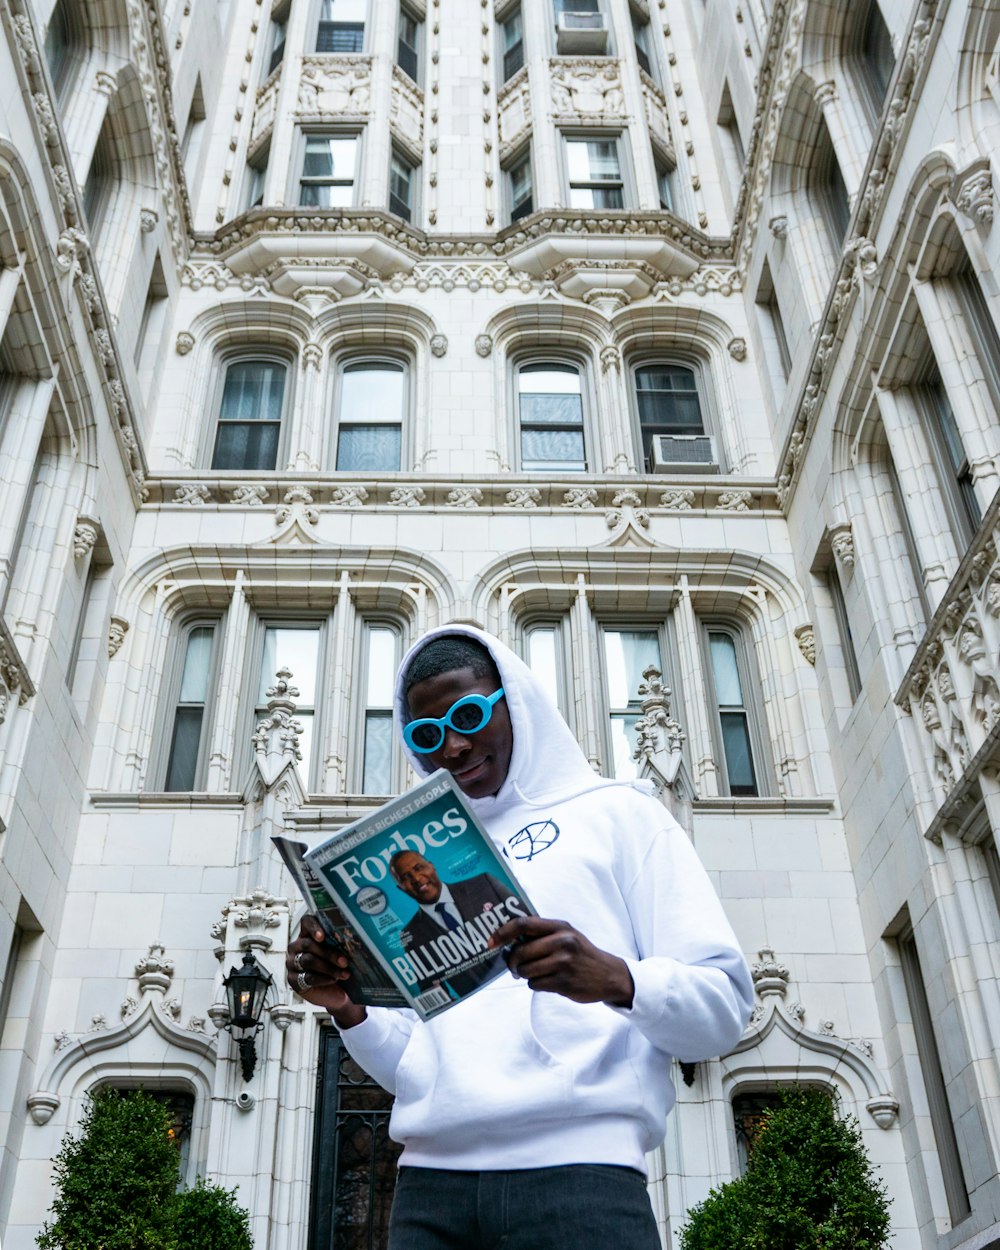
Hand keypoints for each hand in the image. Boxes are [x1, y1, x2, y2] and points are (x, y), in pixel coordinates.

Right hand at [286, 915, 366, 1028]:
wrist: (336, 991)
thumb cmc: (337, 968)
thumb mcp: (340, 953)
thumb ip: (340, 944)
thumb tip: (352, 940)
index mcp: (308, 934)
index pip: (306, 922)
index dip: (313, 927)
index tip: (322, 936)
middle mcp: (297, 946)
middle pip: (308, 944)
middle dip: (329, 953)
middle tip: (344, 961)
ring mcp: (292, 963)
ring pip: (308, 960)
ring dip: (328, 968)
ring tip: (343, 973)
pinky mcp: (293, 979)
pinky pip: (307, 977)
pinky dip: (323, 979)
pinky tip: (332, 980)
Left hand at [489, 916, 633, 1007]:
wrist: (609, 975)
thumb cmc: (581, 953)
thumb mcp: (567, 935)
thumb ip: (542, 934)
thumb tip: (508, 938)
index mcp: (560, 927)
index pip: (523, 924)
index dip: (503, 933)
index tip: (491, 942)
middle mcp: (562, 942)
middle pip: (520, 952)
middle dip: (512, 962)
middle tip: (514, 965)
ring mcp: (563, 963)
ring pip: (525, 970)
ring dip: (525, 975)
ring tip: (536, 973)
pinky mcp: (563, 982)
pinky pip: (535, 984)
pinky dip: (537, 984)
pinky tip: (549, 981)